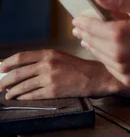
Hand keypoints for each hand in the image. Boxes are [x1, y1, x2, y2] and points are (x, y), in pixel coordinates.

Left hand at [0, 50, 123, 99]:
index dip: (7, 63)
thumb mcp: (62, 57)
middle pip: (18, 73)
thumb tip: (23, 66)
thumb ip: (44, 60)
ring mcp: (50, 78)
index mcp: (50, 53)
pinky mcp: (53, 90)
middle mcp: (48, 64)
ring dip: (13, 91)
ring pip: (23, 86)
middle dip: (5, 81)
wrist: (97, 76)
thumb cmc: (80, 68)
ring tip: (9, 94)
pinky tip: (20, 98)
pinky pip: (32, 95)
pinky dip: (23, 97)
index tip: (0, 68)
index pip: (22, 57)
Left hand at [72, 0, 129, 86]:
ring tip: (88, 40)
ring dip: (92, 46)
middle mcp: (117, 53)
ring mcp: (122, 68)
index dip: (82, 21)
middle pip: (92, 42)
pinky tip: (106, 53)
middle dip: (84, 33)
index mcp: (119, 33)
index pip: (90, 26)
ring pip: (100, 56)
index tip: (76, 17)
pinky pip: (110, 67)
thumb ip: (119, 0)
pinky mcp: (129, 78)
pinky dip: (105, 59)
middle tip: (78, 28)